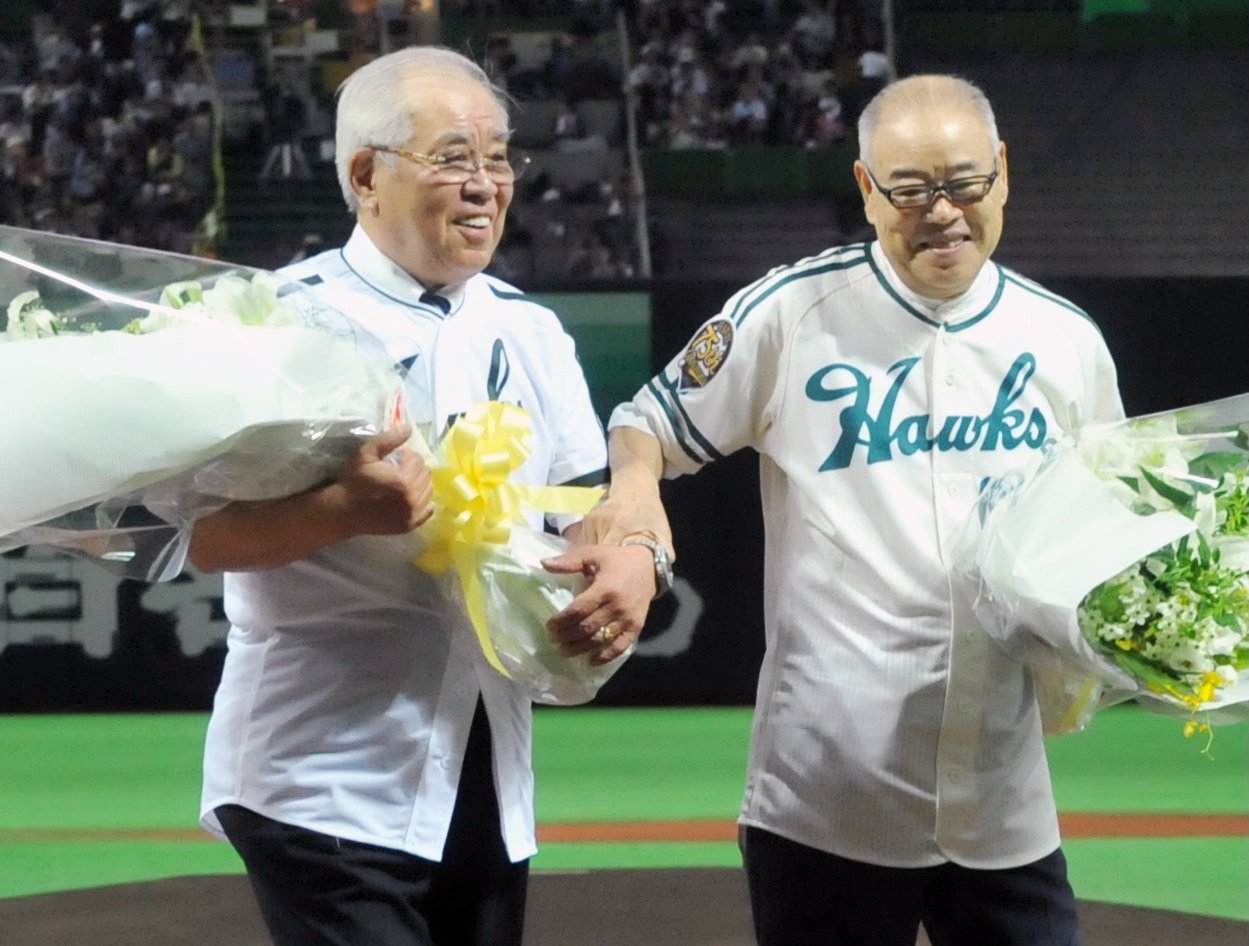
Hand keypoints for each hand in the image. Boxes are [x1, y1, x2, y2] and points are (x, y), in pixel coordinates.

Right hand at [329, 424, 433, 535]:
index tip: (392, 460)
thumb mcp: (366, 454)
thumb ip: (389, 439)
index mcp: (403, 479)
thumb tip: (409, 428)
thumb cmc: (353, 481)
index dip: (405, 456)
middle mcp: (412, 498)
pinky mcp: (410, 525)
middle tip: (397, 471)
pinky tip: (409, 497)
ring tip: (402, 483)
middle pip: (426, 474)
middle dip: (413, 468)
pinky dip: (423, 501)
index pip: (417, 459)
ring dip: (419, 483)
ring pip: (429, 490)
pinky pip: (429, 509)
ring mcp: (412, 514)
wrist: (342, 511)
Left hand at [544, 543, 656, 665]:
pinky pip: (621, 646)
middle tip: (553, 639)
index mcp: (605, 588)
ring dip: (580, 649)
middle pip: (587, 628)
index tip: (549, 626)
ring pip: (600, 640)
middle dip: (566, 636)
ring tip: (564, 651)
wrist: (649, 566)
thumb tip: (544, 564)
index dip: (561, 621)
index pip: (578, 610)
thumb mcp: (593, 554)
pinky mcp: (636, 627)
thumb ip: (569, 561)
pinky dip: (606, 656)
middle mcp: (617, 606)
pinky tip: (591, 660)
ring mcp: (628, 619)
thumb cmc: (617, 560)